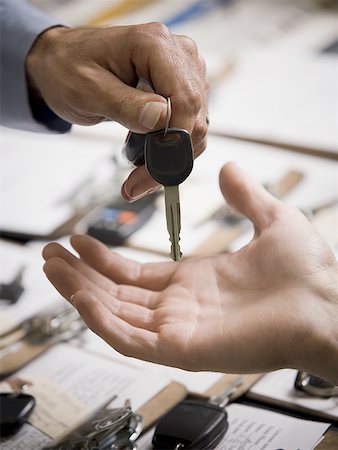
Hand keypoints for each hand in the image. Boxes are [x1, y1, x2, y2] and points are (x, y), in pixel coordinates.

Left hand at [26, 24, 207, 200]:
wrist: (63, 63)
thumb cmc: (68, 70)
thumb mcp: (86, 89)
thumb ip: (124, 104)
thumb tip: (162, 119)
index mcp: (156, 45)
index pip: (184, 100)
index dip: (174, 142)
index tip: (150, 173)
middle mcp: (179, 54)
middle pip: (195, 117)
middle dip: (170, 158)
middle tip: (136, 185)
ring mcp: (183, 72)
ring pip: (195, 127)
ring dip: (170, 159)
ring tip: (136, 178)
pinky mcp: (181, 89)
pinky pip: (188, 127)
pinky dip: (170, 150)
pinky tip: (146, 161)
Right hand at [42, 163, 337, 383]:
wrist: (329, 303)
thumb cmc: (308, 272)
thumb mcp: (273, 220)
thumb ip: (245, 196)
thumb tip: (228, 168)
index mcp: (195, 282)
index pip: (136, 275)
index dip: (105, 259)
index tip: (80, 239)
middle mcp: (181, 307)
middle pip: (116, 294)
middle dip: (81, 275)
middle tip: (50, 253)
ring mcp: (179, 330)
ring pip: (115, 315)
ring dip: (81, 292)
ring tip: (52, 267)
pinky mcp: (182, 348)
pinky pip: (129, 339)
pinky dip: (100, 320)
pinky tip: (79, 295)